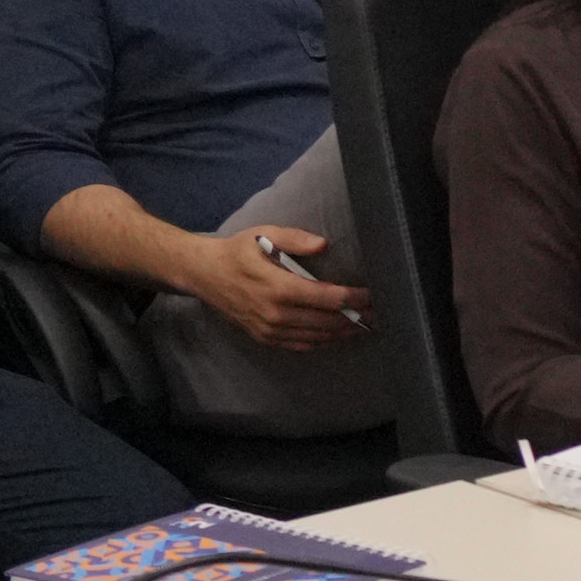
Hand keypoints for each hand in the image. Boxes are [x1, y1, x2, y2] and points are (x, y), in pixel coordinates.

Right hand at [178, 227, 365, 351]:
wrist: (204, 274)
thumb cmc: (237, 251)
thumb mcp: (263, 235)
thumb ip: (295, 239)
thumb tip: (324, 245)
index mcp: (279, 288)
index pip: (328, 298)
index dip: (354, 298)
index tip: (371, 295)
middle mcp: (276, 314)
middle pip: (327, 322)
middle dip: (354, 318)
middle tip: (375, 313)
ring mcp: (270, 330)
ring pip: (317, 337)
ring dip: (342, 333)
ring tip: (361, 325)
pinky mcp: (265, 338)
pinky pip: (300, 345)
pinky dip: (321, 342)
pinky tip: (335, 335)